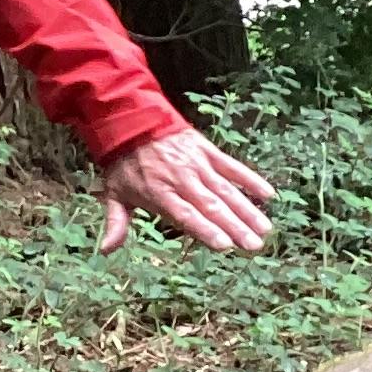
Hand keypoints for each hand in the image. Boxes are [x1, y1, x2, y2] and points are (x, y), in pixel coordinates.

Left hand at [99, 126, 274, 255]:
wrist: (131, 121)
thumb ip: (116, 223)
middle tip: (254, 245)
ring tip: (265, 229)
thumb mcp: (114, 193)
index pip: (186, 216)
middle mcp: (182, 180)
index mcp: (160, 194)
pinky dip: (250, 179)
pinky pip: (233, 167)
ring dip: (247, 210)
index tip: (225, 245)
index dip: (206, 230)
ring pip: (227, 190)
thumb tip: (104, 251)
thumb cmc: (124, 164)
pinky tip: (268, 194)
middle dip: (235, 227)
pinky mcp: (208, 151)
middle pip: (212, 206)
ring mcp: (198, 164)